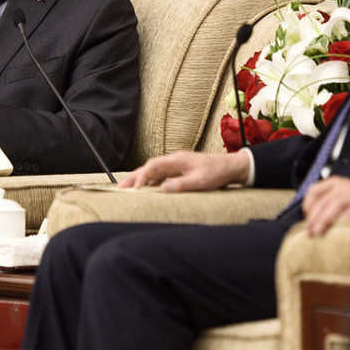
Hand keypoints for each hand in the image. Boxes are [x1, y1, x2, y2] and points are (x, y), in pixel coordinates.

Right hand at [117, 150, 251, 192]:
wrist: (229, 166)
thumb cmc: (216, 173)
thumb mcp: (200, 182)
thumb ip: (180, 185)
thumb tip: (162, 189)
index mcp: (177, 160)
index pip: (153, 167)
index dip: (141, 177)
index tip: (135, 189)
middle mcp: (174, 160)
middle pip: (149, 167)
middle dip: (134, 176)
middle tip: (120, 187)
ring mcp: (176, 164)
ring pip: (153, 170)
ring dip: (141, 178)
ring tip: (130, 189)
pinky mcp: (180, 169)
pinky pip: (161, 174)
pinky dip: (152, 180)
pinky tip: (149, 188)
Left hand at [301, 176, 349, 235]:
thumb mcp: (339, 197)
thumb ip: (325, 206)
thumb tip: (309, 225)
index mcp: (333, 183)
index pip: (313, 191)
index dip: (307, 206)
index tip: (307, 221)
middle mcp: (343, 185)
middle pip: (323, 200)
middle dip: (314, 217)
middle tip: (310, 232)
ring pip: (336, 203)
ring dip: (325, 218)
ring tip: (319, 232)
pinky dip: (347, 217)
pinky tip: (340, 226)